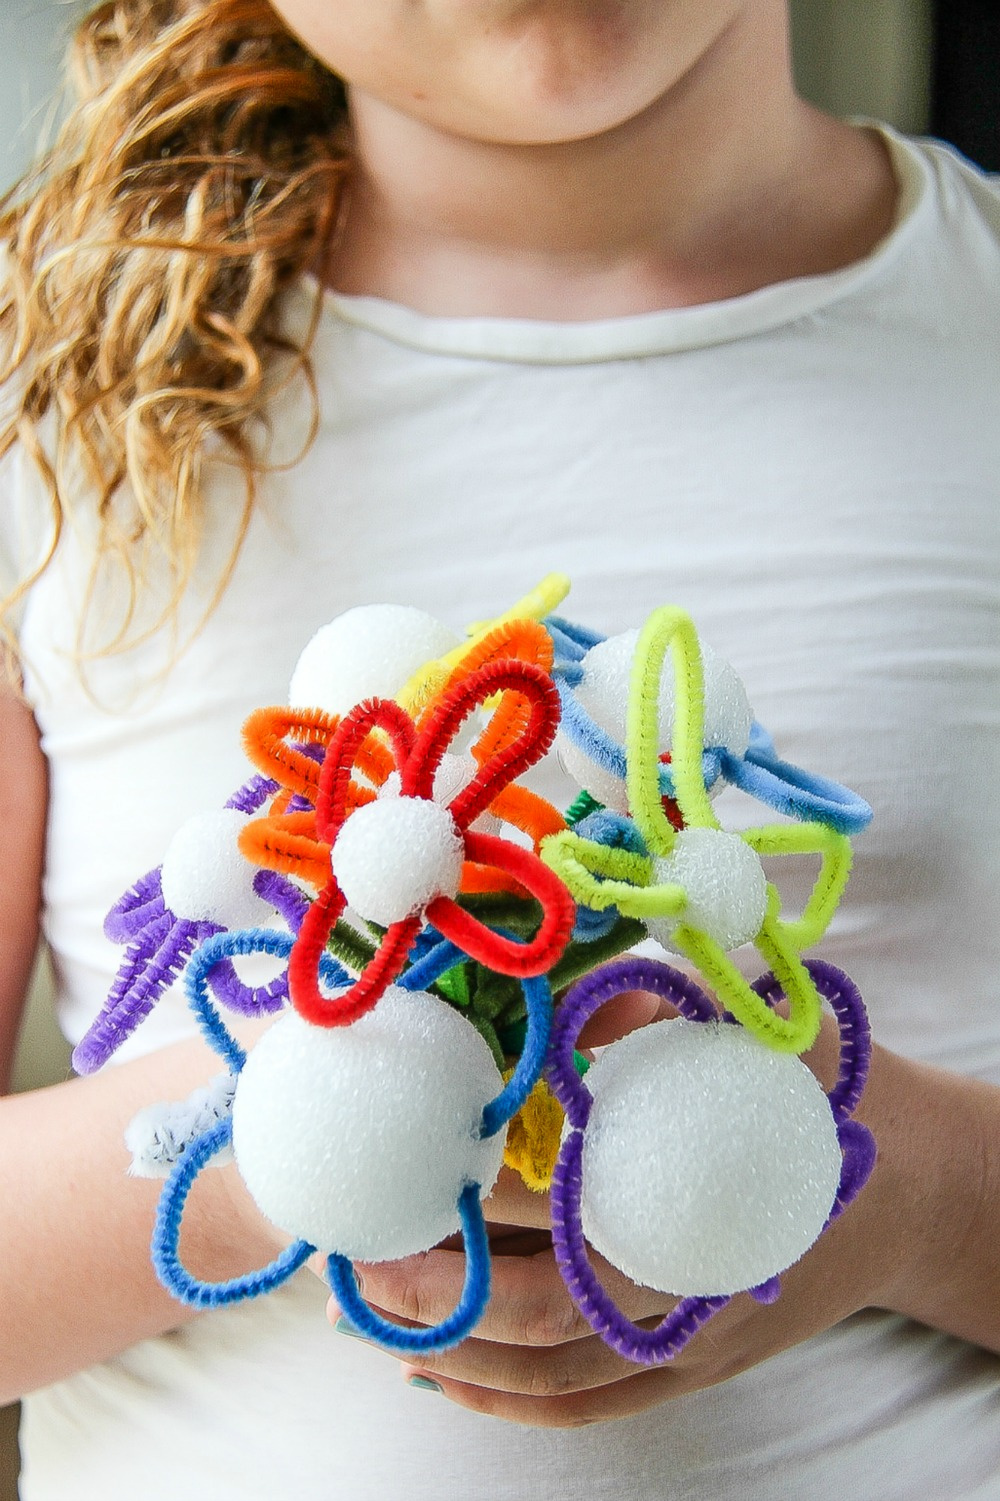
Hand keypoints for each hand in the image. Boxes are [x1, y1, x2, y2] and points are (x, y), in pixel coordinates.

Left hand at [326, 1009, 914, 1427]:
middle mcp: (688, 1284)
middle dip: (433, 1292)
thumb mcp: (749, 1029)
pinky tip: (442, 1373)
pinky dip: (506, 1402)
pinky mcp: (694, 1371)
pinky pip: (587, 1408)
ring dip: (449, 1353)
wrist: (910, 1184)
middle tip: (351, 1259)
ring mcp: (692, 1342)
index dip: (470, 1192)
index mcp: (695, 1190)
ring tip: (366, 1316)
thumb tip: (547, 1005)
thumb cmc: (822, 1093)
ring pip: (551, 1378)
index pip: (559, 1206)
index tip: (401, 1168)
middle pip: (538, 1313)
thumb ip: (645, 1014)